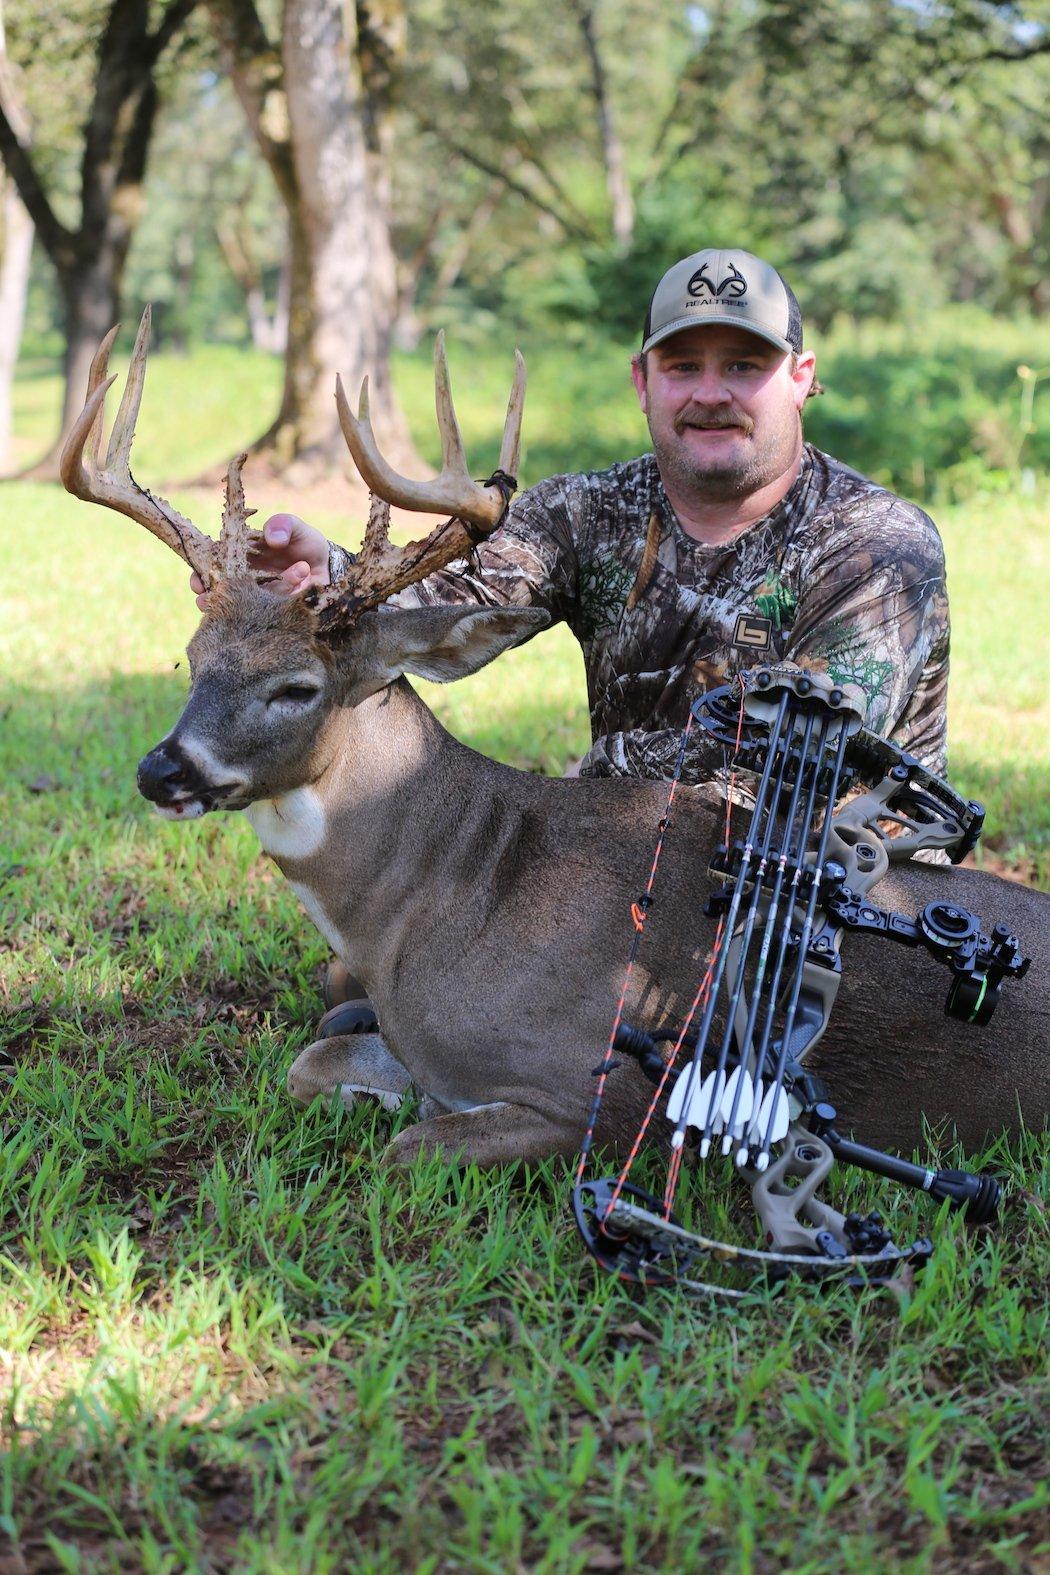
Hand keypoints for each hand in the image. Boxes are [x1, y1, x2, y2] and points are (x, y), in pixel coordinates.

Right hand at [189, 514, 330, 607]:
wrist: (330, 567)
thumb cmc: (304, 543)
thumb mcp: (296, 528)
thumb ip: (283, 525)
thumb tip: (272, 538)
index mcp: (240, 559)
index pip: (211, 567)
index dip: (200, 575)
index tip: (197, 582)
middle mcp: (245, 581)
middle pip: (219, 594)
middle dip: (210, 599)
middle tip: (207, 602)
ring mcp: (260, 600)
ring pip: (242, 608)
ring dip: (247, 602)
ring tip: (257, 595)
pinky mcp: (276, 613)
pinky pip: (270, 614)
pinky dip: (281, 600)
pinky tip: (299, 582)